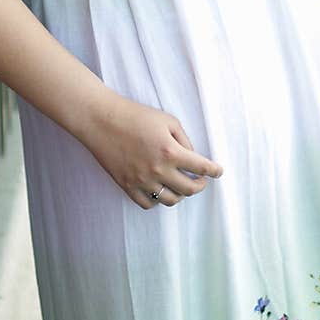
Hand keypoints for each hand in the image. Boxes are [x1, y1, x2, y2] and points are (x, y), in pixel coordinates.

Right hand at [78, 93, 222, 209]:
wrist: (101, 120)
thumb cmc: (135, 115)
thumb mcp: (167, 120)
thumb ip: (184, 139)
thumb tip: (192, 156)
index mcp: (170, 151)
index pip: (201, 168)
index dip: (214, 171)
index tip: (218, 172)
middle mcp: (158, 170)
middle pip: (189, 189)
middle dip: (200, 185)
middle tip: (201, 180)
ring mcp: (142, 181)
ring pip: (171, 200)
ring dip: (181, 194)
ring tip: (181, 186)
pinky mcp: (127, 186)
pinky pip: (148, 204)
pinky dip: (158, 200)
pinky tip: (160, 190)